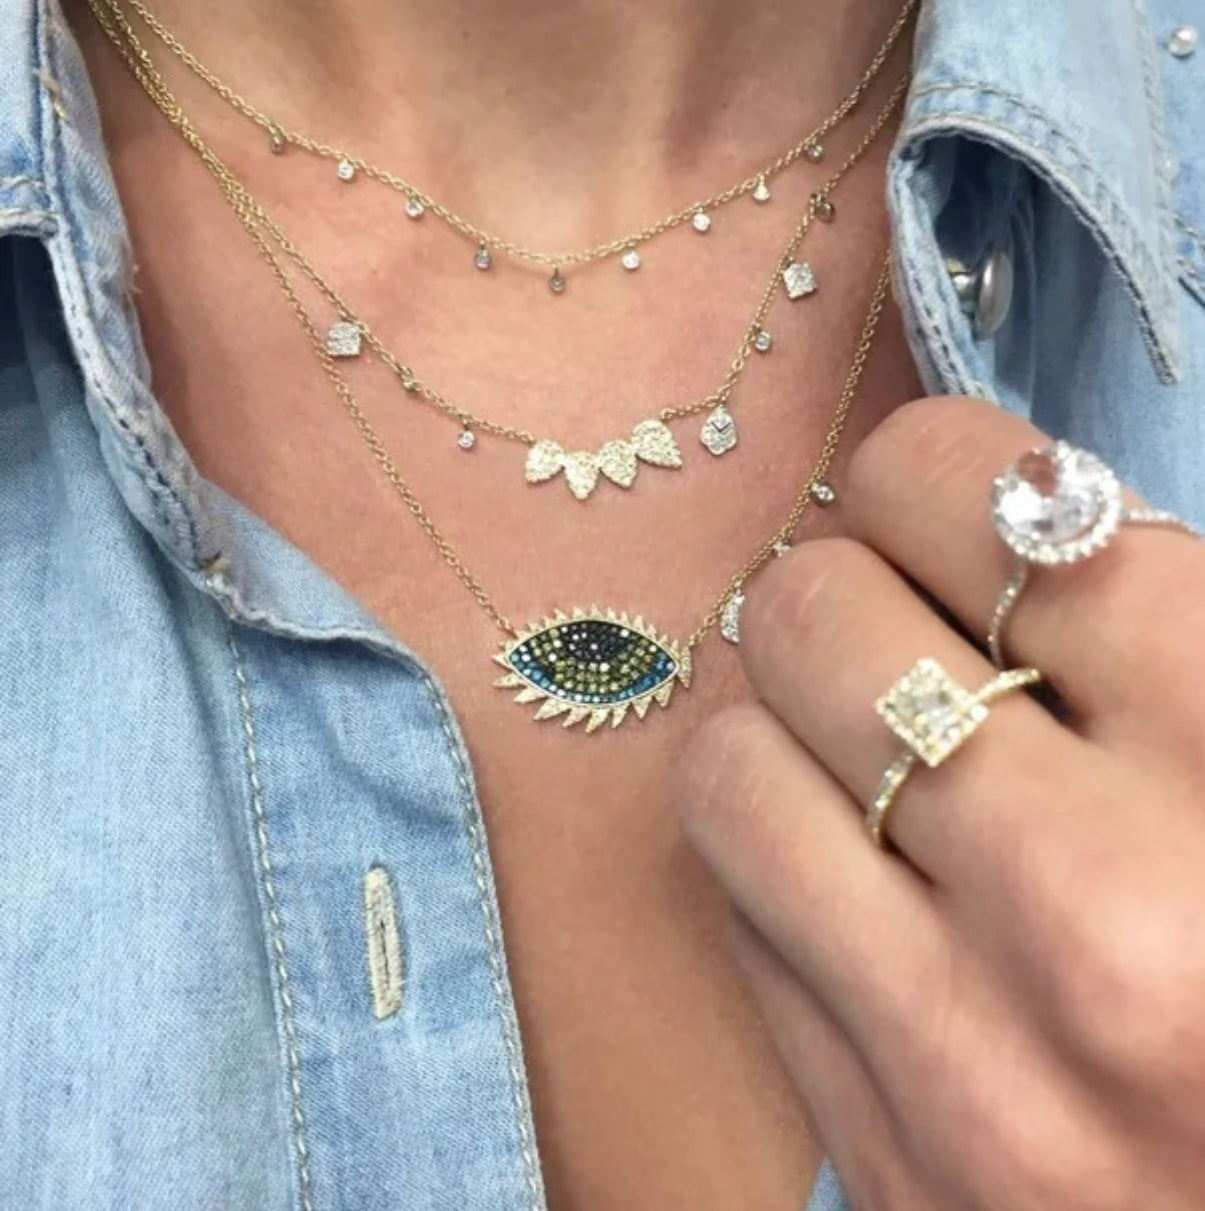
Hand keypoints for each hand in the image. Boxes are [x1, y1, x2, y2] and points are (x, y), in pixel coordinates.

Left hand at [676, 397, 1204, 1209]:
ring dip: (778, 725)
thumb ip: (1158, 628)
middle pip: (819, 616)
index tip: (933, 497)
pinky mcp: (880, 1150)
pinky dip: (778, 858)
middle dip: (843, 590)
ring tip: (854, 745)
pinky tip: (859, 872)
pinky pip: (737, 916)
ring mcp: (962, 1054)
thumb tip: (990, 503)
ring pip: (729, 761)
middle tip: (888, 623)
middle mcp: (1092, 916)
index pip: (997, 504)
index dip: (935, 469)